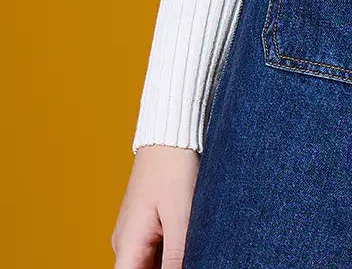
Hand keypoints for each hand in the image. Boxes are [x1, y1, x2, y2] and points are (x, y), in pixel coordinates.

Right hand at [111, 144, 199, 268]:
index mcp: (127, 245)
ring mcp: (134, 232)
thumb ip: (178, 256)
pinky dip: (171, 252)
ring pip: (149, 262)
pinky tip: (189, 241)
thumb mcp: (181, 215)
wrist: (170, 133)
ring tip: (189, 244)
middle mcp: (125, 242)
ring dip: (170, 261)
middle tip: (189, 254)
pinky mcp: (145, 222)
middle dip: (166, 268)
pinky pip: (155, 249)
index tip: (177, 266)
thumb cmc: (173, 168)